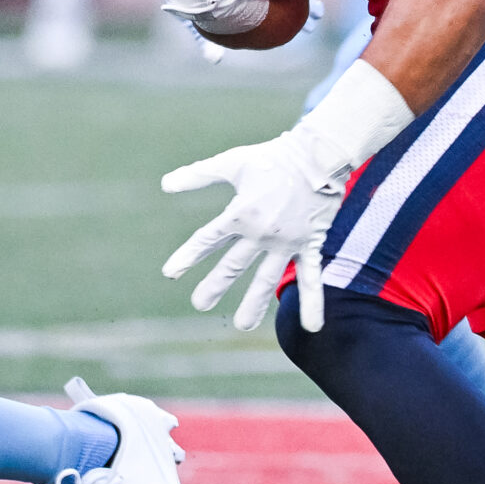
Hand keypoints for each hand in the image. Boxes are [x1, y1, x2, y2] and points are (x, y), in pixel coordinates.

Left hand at [159, 61, 411, 331]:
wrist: (319, 156)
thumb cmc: (273, 158)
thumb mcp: (232, 163)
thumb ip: (198, 175)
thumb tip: (165, 185)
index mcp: (240, 213)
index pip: (207, 239)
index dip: (188, 256)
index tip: (170, 273)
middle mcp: (261, 232)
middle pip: (233, 265)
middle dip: (215, 285)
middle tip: (200, 303)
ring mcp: (287, 242)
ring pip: (267, 278)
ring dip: (255, 304)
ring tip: (243, 325)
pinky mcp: (310, 245)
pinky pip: (312, 278)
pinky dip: (313, 303)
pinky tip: (312, 328)